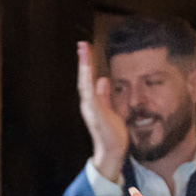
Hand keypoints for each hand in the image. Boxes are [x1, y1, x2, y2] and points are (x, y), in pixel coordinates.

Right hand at [77, 40, 127, 181]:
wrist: (112, 151)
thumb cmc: (111, 133)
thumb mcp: (110, 109)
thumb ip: (104, 95)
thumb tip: (103, 79)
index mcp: (92, 102)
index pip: (88, 79)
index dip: (87, 64)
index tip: (86, 48)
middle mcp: (88, 104)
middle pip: (83, 78)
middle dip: (83, 61)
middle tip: (82, 44)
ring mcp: (90, 109)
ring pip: (85, 84)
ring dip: (84, 68)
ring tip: (84, 52)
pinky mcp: (95, 115)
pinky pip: (90, 96)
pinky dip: (88, 83)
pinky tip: (88, 72)